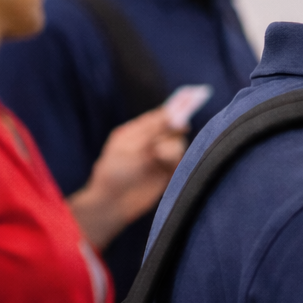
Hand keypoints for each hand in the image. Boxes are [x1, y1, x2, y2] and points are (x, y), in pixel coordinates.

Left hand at [67, 107, 186, 250]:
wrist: (112, 204)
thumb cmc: (114, 173)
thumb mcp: (129, 146)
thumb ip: (152, 130)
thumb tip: (173, 116)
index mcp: (135, 131)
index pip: (159, 115)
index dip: (174, 108)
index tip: (190, 99)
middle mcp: (149, 142)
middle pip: (172, 128)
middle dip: (173, 130)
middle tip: (170, 133)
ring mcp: (159, 157)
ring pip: (178, 144)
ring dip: (171, 149)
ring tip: (158, 158)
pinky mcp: (167, 173)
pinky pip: (180, 160)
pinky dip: (176, 160)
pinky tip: (166, 167)